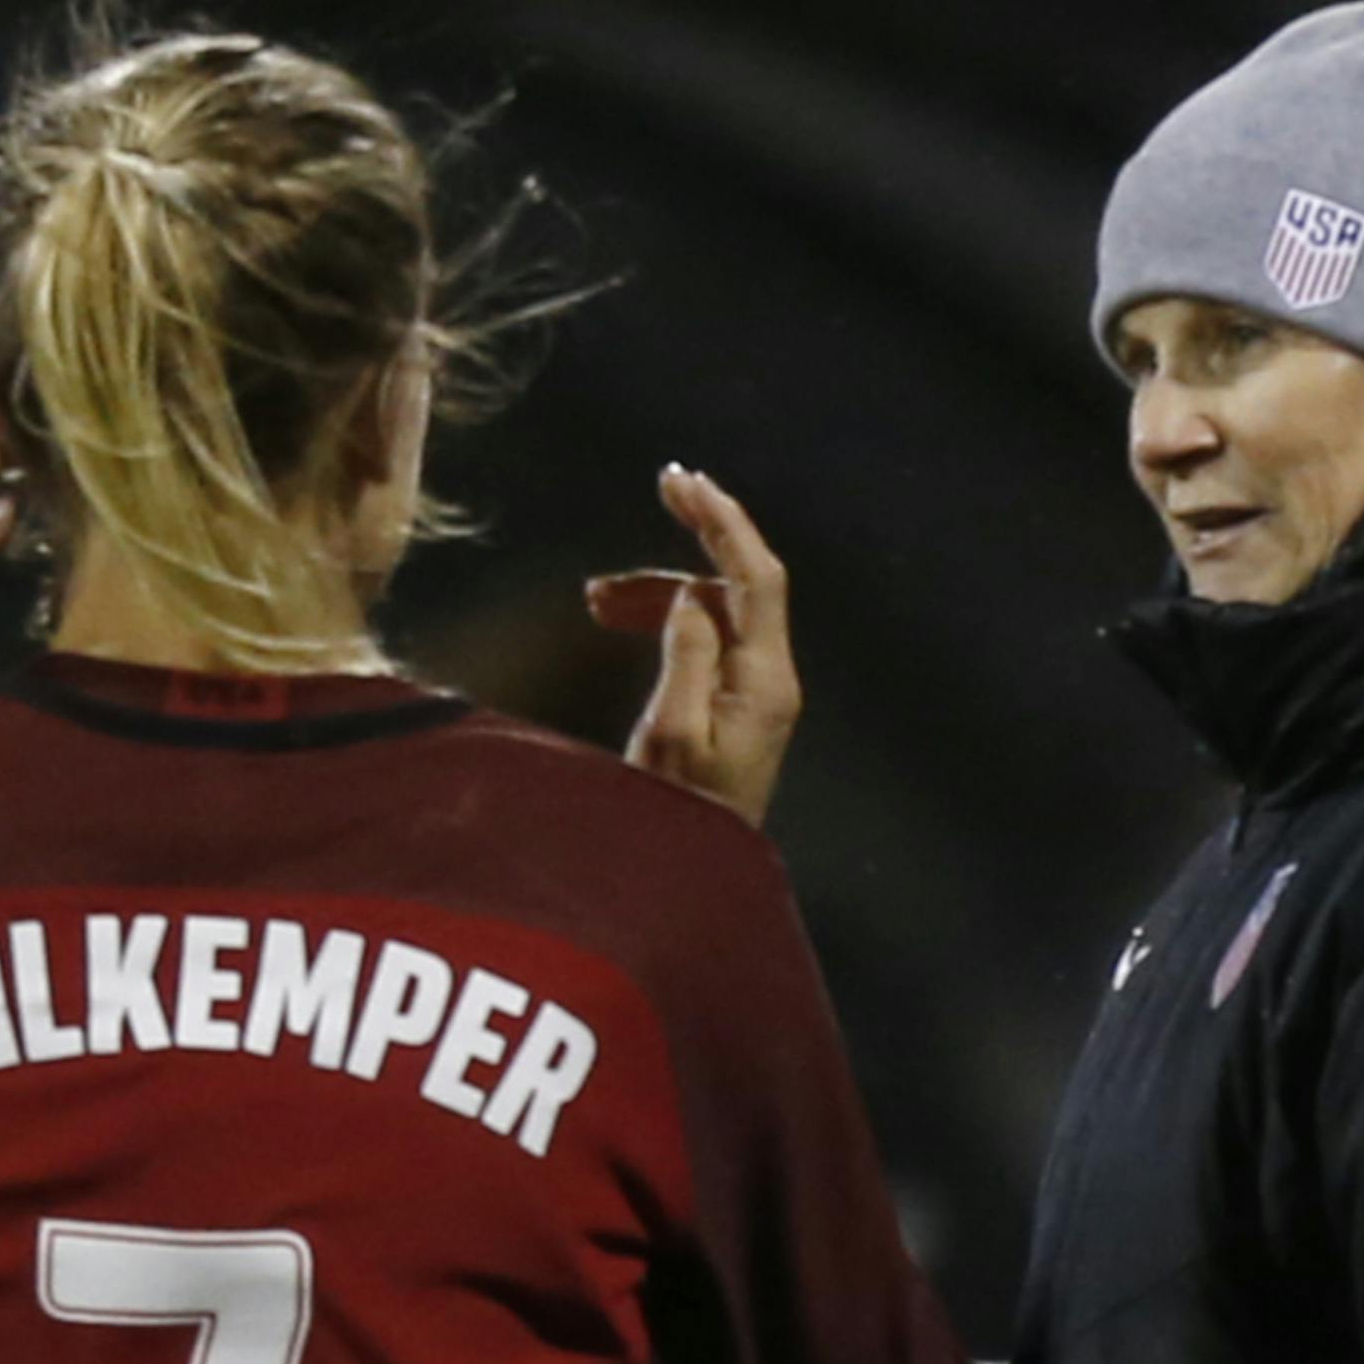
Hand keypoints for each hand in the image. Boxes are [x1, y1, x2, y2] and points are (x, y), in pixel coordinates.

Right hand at [584, 467, 799, 826]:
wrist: (687, 883)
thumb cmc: (673, 819)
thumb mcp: (670, 733)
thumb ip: (686, 654)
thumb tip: (691, 599)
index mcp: (763, 682)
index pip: (757, 578)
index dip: (724, 521)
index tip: (682, 481)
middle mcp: (769, 681)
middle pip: (739, 584)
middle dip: (694, 539)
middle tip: (660, 490)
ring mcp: (754, 695)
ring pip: (713, 612)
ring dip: (659, 591)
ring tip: (595, 600)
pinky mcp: (733, 710)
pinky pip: (704, 642)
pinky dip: (663, 623)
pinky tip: (616, 622)